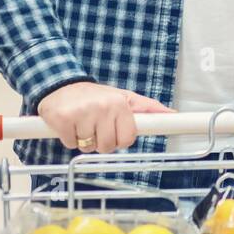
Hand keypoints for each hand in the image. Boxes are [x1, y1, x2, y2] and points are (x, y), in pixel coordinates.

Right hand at [37, 82, 172, 153]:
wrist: (62, 85)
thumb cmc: (96, 96)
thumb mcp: (124, 98)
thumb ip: (147, 108)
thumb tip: (171, 114)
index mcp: (120, 103)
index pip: (127, 138)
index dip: (120, 139)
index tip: (116, 134)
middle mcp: (102, 107)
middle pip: (107, 146)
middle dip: (100, 141)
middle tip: (96, 127)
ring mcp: (81, 113)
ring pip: (87, 147)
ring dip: (83, 140)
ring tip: (83, 123)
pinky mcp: (61, 119)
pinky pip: (69, 144)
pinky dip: (68, 138)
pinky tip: (70, 124)